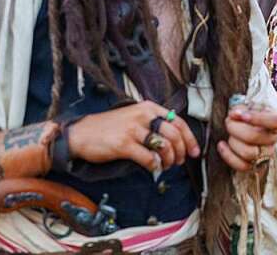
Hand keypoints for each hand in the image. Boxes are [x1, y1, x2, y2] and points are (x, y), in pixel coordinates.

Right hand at [67, 100, 199, 172]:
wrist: (82, 133)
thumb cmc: (109, 128)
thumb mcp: (133, 117)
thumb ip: (152, 123)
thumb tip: (176, 139)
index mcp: (148, 107)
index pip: (178, 121)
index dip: (190, 138)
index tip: (194, 152)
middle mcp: (143, 115)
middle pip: (174, 135)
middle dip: (181, 152)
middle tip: (179, 162)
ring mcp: (133, 129)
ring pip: (164, 147)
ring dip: (169, 160)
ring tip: (164, 166)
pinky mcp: (124, 144)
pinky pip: (148, 158)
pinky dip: (154, 166)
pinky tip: (151, 168)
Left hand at [217, 100, 276, 171]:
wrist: (248, 128)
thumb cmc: (247, 115)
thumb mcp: (247, 106)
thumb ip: (241, 108)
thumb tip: (234, 115)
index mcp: (275, 122)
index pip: (274, 121)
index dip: (257, 118)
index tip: (240, 114)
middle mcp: (272, 139)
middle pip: (254, 136)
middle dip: (235, 128)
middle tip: (228, 121)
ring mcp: (265, 154)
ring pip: (248, 153)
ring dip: (233, 141)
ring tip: (229, 134)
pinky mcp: (255, 165)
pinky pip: (242, 166)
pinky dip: (228, 155)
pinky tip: (222, 144)